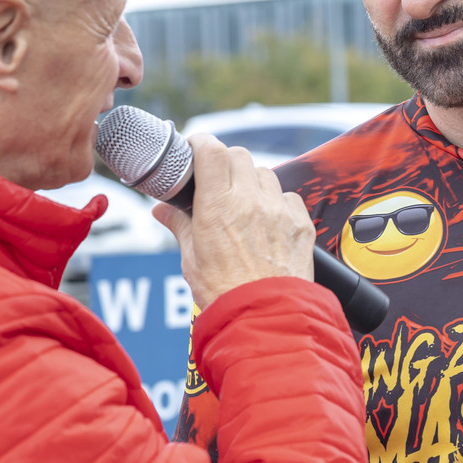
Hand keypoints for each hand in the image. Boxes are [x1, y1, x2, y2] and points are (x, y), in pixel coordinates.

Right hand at [152, 135, 314, 305]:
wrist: (263, 319)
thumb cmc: (224, 293)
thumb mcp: (191, 258)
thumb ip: (179, 225)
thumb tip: (162, 209)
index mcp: (218, 206)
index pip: (211, 150)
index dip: (201, 143)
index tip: (195, 150)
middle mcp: (251, 201)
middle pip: (239, 155)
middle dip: (225, 162)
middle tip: (217, 180)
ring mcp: (279, 211)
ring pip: (266, 173)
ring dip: (252, 181)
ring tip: (243, 204)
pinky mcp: (301, 224)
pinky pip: (289, 196)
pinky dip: (277, 202)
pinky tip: (268, 221)